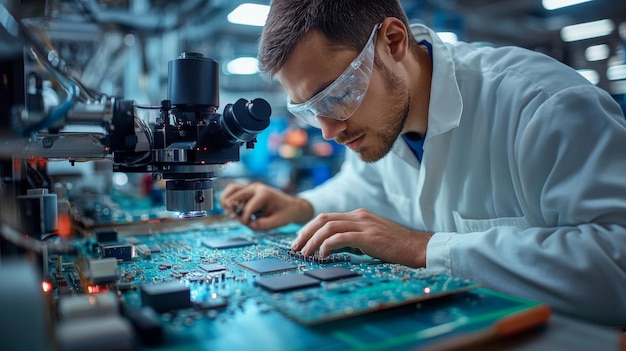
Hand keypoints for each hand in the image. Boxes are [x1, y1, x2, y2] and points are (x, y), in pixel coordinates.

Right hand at [219, 181, 313, 230]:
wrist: (291, 206)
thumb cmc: (286, 213)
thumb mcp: (278, 222)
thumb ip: (264, 225)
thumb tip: (250, 224)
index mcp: (264, 194)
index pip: (249, 206)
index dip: (245, 218)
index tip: (246, 224)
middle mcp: (256, 188)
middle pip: (235, 194)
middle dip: (232, 208)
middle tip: (235, 218)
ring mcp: (251, 188)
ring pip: (231, 189)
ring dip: (227, 201)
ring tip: (231, 213)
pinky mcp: (248, 191)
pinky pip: (233, 192)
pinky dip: (229, 200)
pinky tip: (234, 211)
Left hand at [291, 208, 431, 267]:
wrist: (417, 248)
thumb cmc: (396, 247)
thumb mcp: (371, 239)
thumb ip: (353, 239)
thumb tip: (335, 248)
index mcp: (359, 215)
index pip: (327, 217)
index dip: (310, 229)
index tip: (300, 241)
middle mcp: (359, 216)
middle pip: (323, 219)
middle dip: (305, 233)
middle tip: (296, 247)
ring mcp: (363, 224)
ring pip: (328, 227)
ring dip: (313, 241)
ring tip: (306, 254)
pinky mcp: (367, 236)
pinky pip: (340, 237)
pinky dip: (327, 246)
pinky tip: (323, 256)